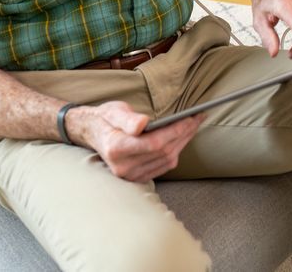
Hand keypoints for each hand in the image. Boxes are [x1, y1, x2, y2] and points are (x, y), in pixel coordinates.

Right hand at [68, 101, 203, 181]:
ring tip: (194, 125)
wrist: (94, 133)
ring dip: (183, 142)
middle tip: (198, 118)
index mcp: (116, 148)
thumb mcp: (114, 112)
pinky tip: (183, 137)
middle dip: (184, 134)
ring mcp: (130, 175)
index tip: (190, 118)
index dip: (175, 131)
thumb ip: (127, 119)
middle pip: (163, 152)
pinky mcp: (137, 178)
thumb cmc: (106, 119)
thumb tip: (143, 123)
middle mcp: (123, 167)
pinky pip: (164, 166)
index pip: (154, 143)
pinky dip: (176, 151)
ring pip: (167, 160)